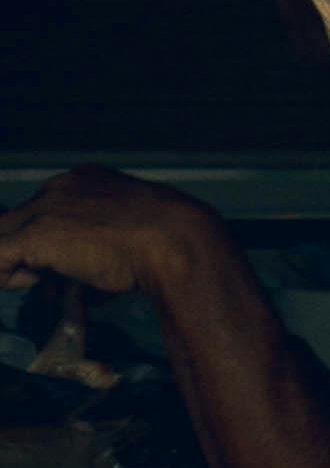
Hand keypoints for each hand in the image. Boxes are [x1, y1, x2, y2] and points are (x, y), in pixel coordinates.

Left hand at [0, 169, 213, 304]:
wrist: (174, 240)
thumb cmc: (165, 243)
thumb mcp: (130, 237)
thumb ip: (100, 251)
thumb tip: (80, 286)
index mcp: (85, 180)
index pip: (47, 209)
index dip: (48, 244)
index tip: (58, 269)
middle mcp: (60, 186)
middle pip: (21, 220)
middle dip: (30, 255)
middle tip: (47, 284)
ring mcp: (45, 208)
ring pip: (4, 236)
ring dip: (18, 266)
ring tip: (44, 288)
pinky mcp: (34, 234)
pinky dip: (6, 276)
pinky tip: (31, 286)